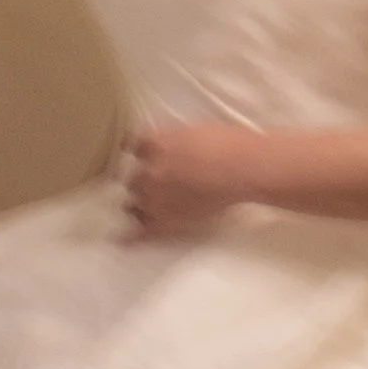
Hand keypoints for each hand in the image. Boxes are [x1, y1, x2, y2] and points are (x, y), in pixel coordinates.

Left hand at [117, 121, 260, 240]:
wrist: (246, 169)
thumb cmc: (228, 143)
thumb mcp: (191, 129)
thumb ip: (169, 139)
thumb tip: (162, 146)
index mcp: (153, 144)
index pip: (130, 147)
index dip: (138, 153)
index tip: (139, 155)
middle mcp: (147, 172)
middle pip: (130, 178)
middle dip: (141, 180)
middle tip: (158, 181)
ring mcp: (153, 199)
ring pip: (132, 204)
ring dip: (140, 203)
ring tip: (153, 204)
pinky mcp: (165, 222)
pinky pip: (139, 232)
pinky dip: (128, 237)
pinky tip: (121, 239)